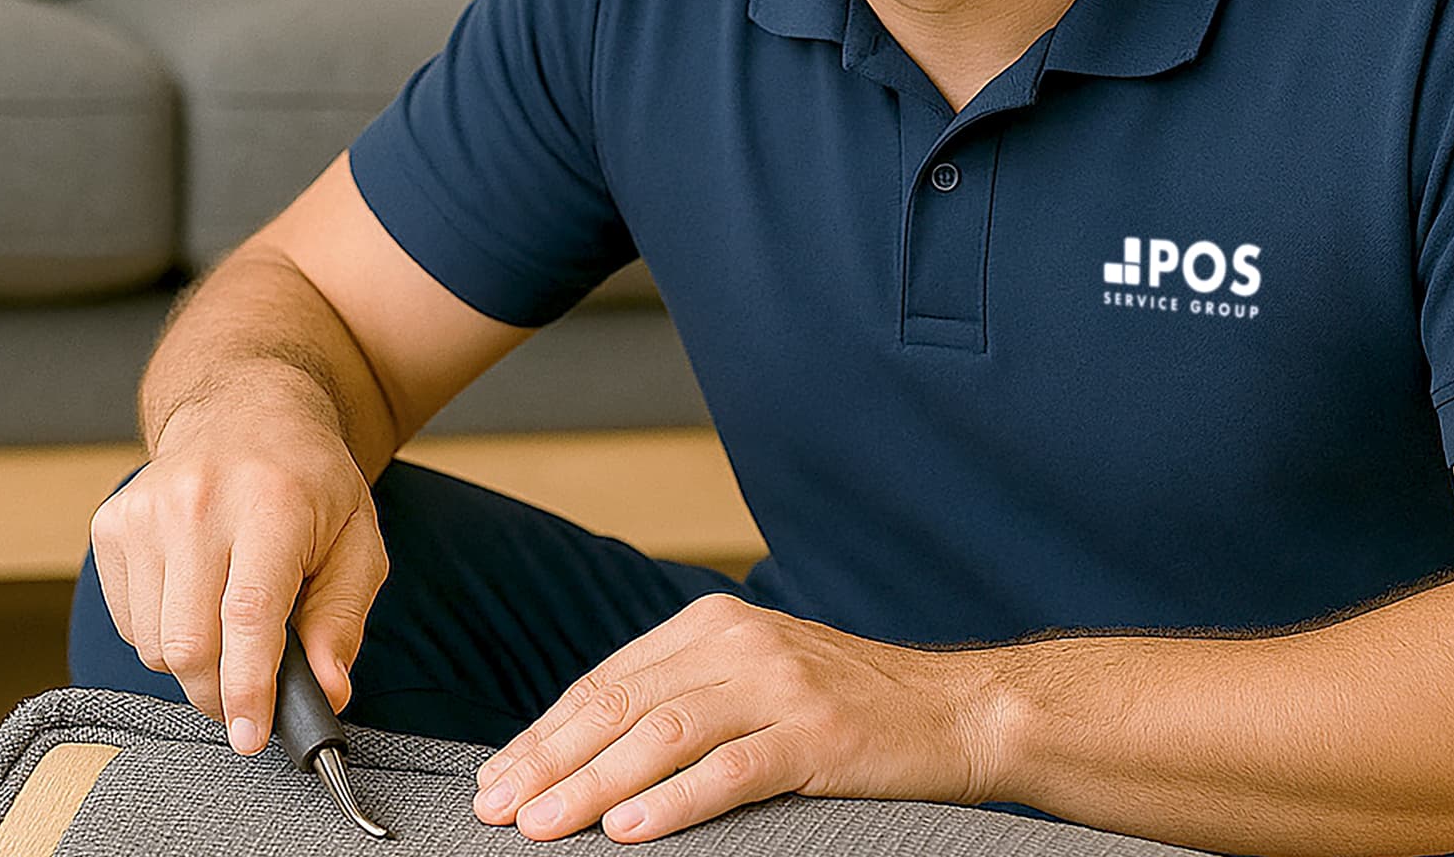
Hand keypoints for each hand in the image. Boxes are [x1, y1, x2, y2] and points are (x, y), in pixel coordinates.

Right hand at [86, 401, 388, 755]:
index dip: (249, 686)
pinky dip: (164, 633)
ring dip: (194, 662)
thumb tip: (329, 690)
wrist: (245, 413)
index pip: (249, 615)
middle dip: (221, 691)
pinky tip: (196, 596)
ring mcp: (144, 511)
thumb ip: (343, 619)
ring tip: (229, 624)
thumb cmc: (309, 484)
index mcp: (272, 503)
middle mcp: (198, 502)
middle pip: (190, 643)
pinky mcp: (110, 524)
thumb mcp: (356, 542)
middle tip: (250, 693)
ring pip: (155, 644)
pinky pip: (130, 623)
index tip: (252, 736)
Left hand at [471, 592, 1010, 842]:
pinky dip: (674, 802)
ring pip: (663, 736)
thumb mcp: (757, 676)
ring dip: (592, 785)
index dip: (544, 733)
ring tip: (544, 824)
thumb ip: (683, 695)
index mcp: (714, 625)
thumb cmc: (849, 705)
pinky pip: (731, 771)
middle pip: (622, 705)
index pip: (606, 681)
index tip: (497, 778)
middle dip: (550, 761)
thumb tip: (587, 749)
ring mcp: (781, 687)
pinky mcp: (818, 737)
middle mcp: (741, 644)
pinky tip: (631, 828)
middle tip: (498, 808)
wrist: (956, 712)